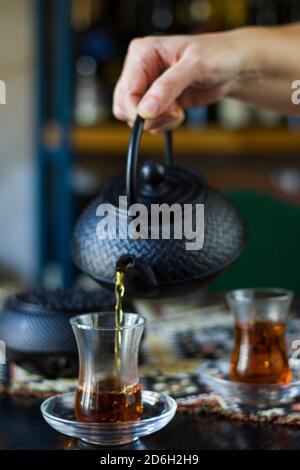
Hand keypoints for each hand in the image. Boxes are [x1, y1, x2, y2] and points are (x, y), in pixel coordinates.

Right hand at [113, 32, 242, 132]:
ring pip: (134, 117)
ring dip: (157, 122)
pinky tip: (178, 113)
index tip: (155, 117)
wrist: (233, 67)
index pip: (126, 90)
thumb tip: (146, 109)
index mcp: (142, 53)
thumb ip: (169, 87)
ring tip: (178, 111)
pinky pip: (148, 122)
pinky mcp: (157, 102)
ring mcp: (148, 87)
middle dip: (148, 116)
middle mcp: (140, 70)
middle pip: (124, 106)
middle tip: (174, 112)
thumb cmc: (218, 55)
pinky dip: (162, 124)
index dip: (137, 110)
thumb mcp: (195, 66)